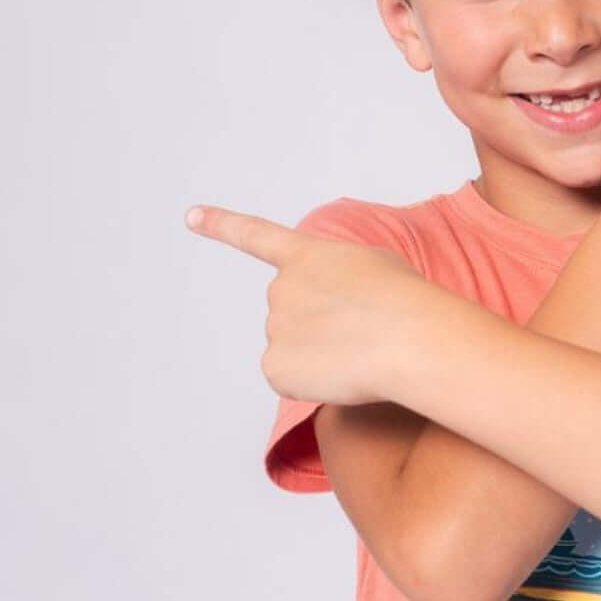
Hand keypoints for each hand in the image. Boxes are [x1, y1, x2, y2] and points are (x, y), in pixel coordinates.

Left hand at [184, 204, 422, 404]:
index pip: (255, 236)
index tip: (190, 216)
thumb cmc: (407, 301)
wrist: (409, 336)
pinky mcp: (275, 366)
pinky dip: (313, 383)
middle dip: (320, 326)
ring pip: (293, 349)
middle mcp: (281, 287)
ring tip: (361, 351)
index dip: (222, 225)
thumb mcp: (376, 266)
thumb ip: (339, 276)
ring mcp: (275, 326)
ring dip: (321, 355)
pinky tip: (344, 374)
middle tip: (361, 332)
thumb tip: (328, 315)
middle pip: (291, 314)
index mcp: (307, 255)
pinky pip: (289, 379)